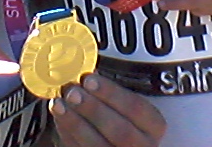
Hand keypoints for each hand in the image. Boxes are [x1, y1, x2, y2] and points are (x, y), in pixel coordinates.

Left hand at [50, 74, 164, 146]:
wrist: (112, 141)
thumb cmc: (117, 116)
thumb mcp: (121, 104)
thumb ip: (106, 91)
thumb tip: (83, 72)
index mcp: (153, 125)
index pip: (136, 107)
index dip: (111, 93)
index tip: (88, 78)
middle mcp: (143, 146)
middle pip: (120, 131)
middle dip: (92, 109)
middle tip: (71, 92)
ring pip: (98, 145)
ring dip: (75, 123)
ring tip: (58, 104)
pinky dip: (68, 134)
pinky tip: (59, 118)